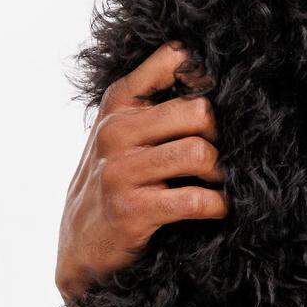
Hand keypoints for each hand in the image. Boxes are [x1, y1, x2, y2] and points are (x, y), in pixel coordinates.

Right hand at [56, 41, 228, 306]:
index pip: (173, 59)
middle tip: (222, 158)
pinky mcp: (131, 210)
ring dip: (221, 174)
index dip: (207, 75)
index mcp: (119, 102)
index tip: (225, 96)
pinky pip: (196, 200)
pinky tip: (216, 209)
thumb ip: (155, 100)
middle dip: (221, 137)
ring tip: (218, 184)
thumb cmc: (114, 183)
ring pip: (200, 153)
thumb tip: (206, 71)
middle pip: (199, 112)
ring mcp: (120, 171)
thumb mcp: (123, 132)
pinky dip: (217, 206)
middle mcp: (115, 131)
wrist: (81, 247)